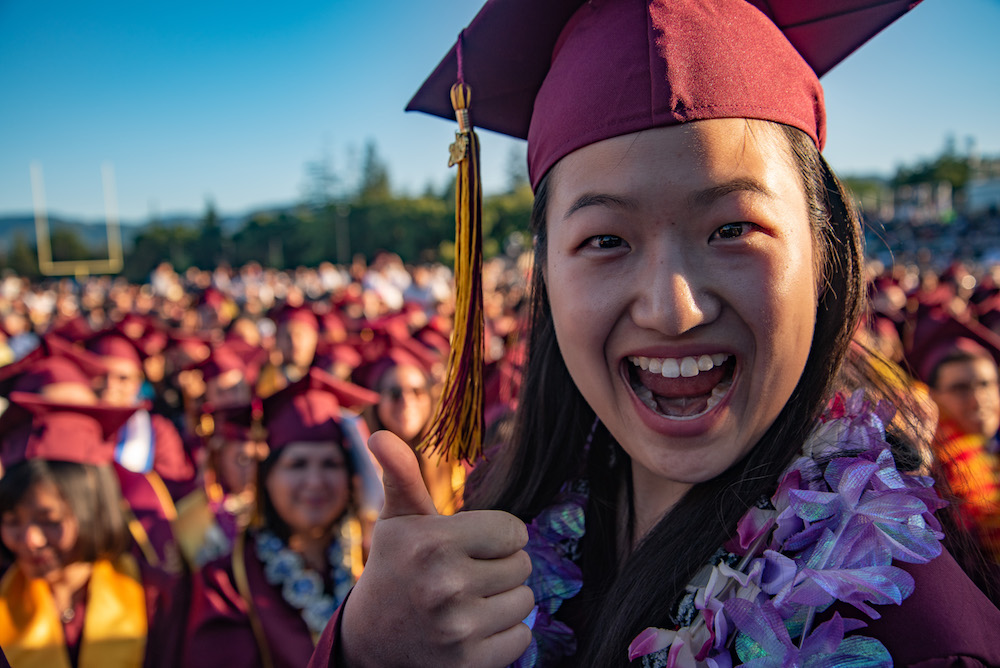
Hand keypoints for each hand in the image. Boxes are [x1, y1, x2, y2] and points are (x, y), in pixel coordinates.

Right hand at [341, 431, 533, 666]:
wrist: (371, 640)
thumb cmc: (394, 568)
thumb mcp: (397, 520)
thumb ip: (401, 475)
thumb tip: (380, 433)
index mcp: (431, 542)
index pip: (514, 531)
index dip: (498, 536)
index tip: (473, 545)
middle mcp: (444, 584)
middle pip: (522, 565)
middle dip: (501, 566)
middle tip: (467, 574)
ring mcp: (458, 628)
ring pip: (526, 601)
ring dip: (505, 600)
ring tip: (470, 601)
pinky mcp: (469, 662)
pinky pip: (522, 636)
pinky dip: (505, 633)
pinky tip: (473, 628)